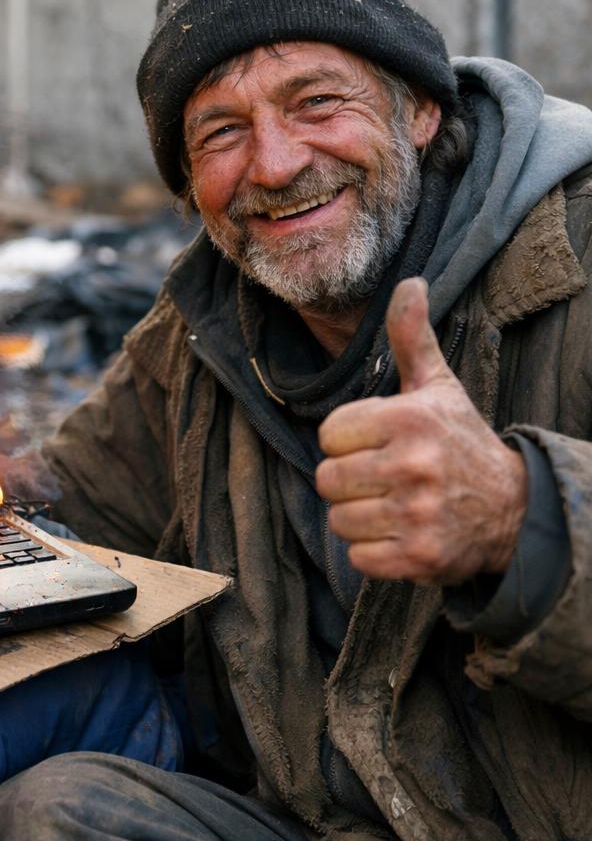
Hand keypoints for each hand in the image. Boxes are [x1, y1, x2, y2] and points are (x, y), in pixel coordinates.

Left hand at [315, 277, 526, 584]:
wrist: (514, 509)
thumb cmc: (460, 440)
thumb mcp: (438, 386)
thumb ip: (411, 338)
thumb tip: (409, 282)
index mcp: (408, 420)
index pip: (328, 434)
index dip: (346, 441)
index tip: (375, 442)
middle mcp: (413, 466)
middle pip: (327, 479)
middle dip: (347, 480)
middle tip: (380, 478)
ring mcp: (417, 515)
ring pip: (338, 520)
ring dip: (358, 517)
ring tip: (391, 505)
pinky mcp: (420, 558)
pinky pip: (357, 558)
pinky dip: (371, 552)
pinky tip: (399, 534)